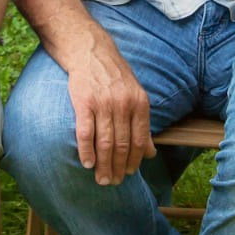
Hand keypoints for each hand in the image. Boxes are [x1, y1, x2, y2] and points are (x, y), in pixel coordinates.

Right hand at [66, 39, 155, 183]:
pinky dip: (86, 151)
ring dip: (103, 165)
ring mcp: (103, 103)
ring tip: (101, 178)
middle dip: (118, 168)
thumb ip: (142, 125)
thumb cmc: (114, 76)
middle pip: (122, 146)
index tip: (129, 175)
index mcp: (139, 104)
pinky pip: (85, 133)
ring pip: (105, 143)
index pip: (140, 141)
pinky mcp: (83, 102)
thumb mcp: (135, 96)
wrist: (90, 52)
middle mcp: (123, 104)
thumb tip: (151, 153)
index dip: (135, 162)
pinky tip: (86, 163)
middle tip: (113, 182)